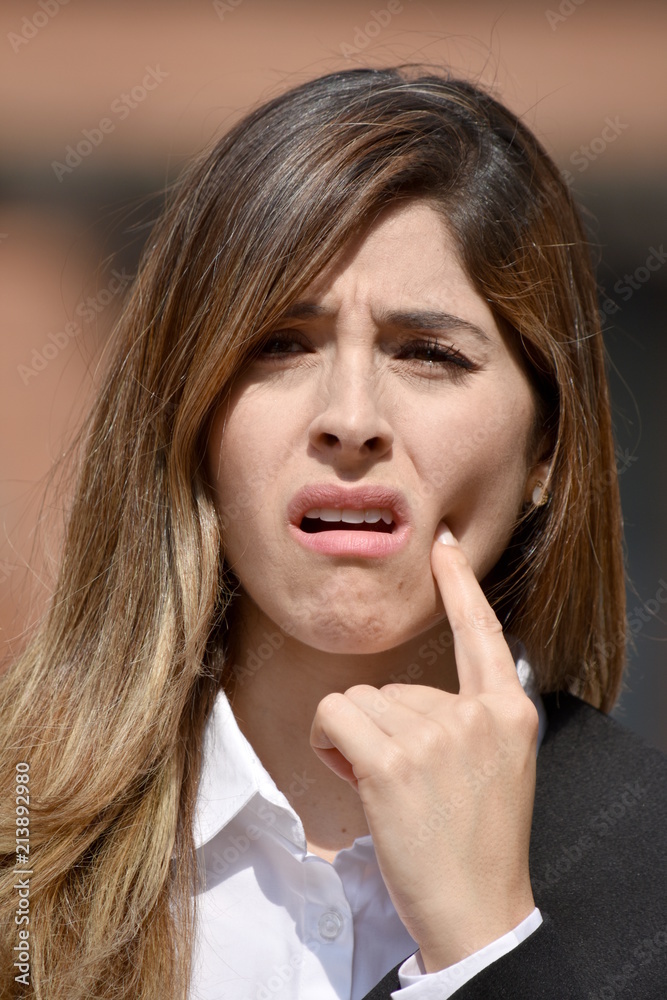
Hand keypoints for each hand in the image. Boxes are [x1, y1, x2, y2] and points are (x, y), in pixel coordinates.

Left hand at [309, 522, 538, 971]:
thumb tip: (405, 692)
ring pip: (360, 700)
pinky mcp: (395, 760)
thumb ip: (470, 717)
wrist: (476, 910)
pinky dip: (328, 740)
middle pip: (394, 684)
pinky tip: (352, 774)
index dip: (460, 585)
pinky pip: (335, 714)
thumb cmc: (476, 842)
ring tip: (388, 790)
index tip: (442, 546)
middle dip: (383, 729)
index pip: (482, 633)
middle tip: (407, 785)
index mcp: (509, 711)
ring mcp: (437, 734)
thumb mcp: (499, 766)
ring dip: (356, 740)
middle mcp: (477, 713)